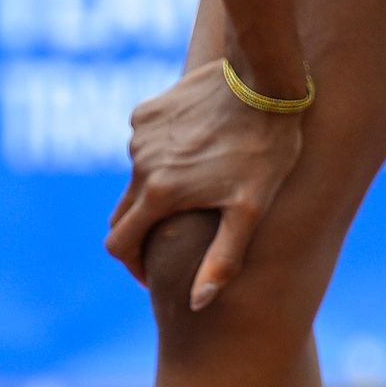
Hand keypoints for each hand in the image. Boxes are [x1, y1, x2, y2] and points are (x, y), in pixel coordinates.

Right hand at [103, 58, 306, 311]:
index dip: (132, 265)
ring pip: (137, 176)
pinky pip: (145, 144)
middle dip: (141, 232)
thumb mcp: (249, 211)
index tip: (151, 272)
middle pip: (122, 213)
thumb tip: (196, 305)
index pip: (120, 244)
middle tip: (174, 236)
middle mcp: (140, 165)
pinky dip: (161, 156)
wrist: (263, 81)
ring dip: (156, 189)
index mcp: (159, 194)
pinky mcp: (147, 111)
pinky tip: (196, 151)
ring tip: (199, 187)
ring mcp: (140, 135)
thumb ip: (221, 260)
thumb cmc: (265, 151)